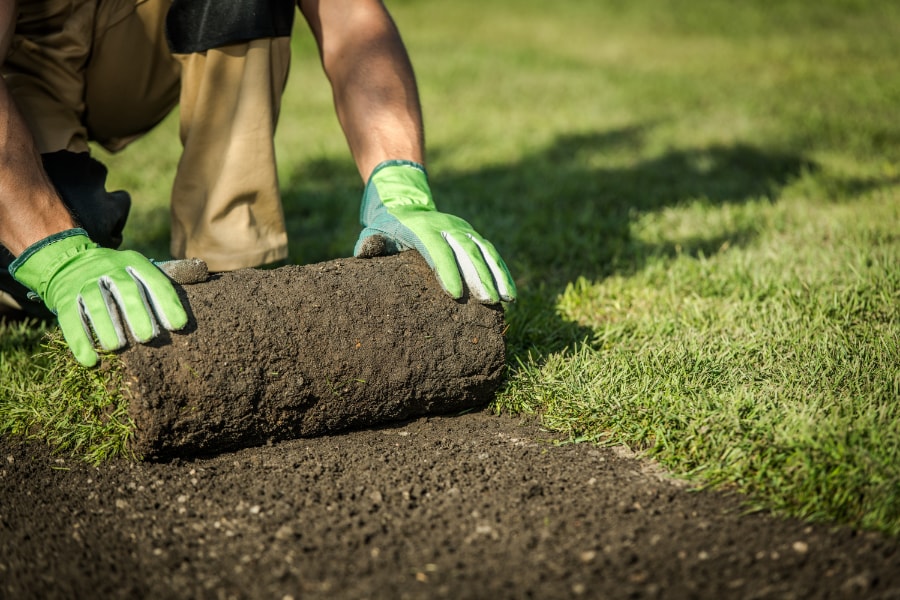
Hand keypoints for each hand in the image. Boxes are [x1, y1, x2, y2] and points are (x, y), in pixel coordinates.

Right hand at [9, 229, 188, 366]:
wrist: (67, 260)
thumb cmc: (114, 275)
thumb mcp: (135, 269)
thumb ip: (157, 286)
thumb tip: (183, 320)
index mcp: (133, 262)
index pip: (154, 280)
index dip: (167, 303)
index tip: (178, 326)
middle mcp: (108, 268)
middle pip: (125, 289)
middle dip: (138, 313)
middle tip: (148, 337)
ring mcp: (84, 281)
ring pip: (96, 303)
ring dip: (107, 326)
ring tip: (117, 347)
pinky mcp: (63, 298)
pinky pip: (70, 319)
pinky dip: (80, 341)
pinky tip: (90, 361)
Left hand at [354, 160, 515, 302]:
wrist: (404, 203)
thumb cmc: (386, 227)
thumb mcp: (374, 233)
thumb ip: (371, 244)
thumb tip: (364, 254)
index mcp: (422, 228)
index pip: (437, 249)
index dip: (447, 270)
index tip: (456, 294)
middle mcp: (446, 226)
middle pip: (466, 251)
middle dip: (478, 277)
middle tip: (487, 301)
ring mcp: (462, 229)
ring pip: (484, 251)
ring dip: (496, 275)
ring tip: (505, 299)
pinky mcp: (472, 235)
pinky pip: (491, 253)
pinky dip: (501, 272)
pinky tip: (510, 293)